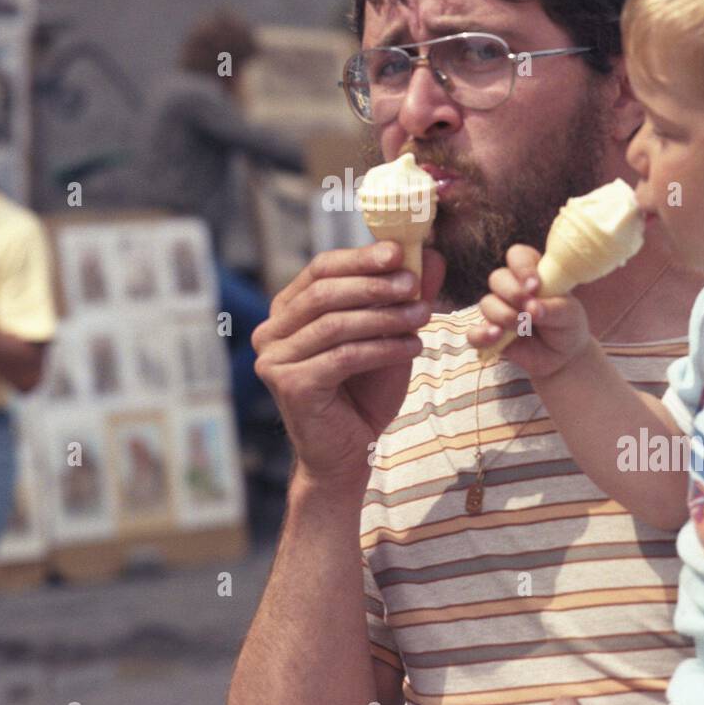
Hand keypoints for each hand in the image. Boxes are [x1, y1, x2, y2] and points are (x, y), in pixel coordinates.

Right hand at [251, 241, 445, 488]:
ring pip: (336, 324)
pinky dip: (382, 348)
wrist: (348, 453)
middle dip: (374, 284)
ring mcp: (274, 359)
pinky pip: (343, 357)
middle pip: (324, 292)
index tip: (399, 250)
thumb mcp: (388, 334)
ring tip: (423, 316)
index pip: (320, 268)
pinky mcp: (290, 385)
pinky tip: (413, 347)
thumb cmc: (365, 390)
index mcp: (287, 310)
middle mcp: (271, 331)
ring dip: (385, 317)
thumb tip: (432, 254)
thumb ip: (403, 296)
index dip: (360, 257)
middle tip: (414, 283)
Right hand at [465, 244, 592, 379]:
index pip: (518, 256)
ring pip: (487, 303)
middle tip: (529, 308)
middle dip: (512, 293)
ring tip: (522, 327)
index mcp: (531, 274)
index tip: (535, 286)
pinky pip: (473, 332)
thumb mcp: (568, 314)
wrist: (563, 356)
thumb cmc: (567, 326)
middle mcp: (511, 288)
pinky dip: (481, 335)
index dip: (522, 267)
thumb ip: (552, 308)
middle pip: (497, 278)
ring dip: (503, 315)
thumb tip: (532, 308)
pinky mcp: (489, 334)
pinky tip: (496, 337)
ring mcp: (498, 310)